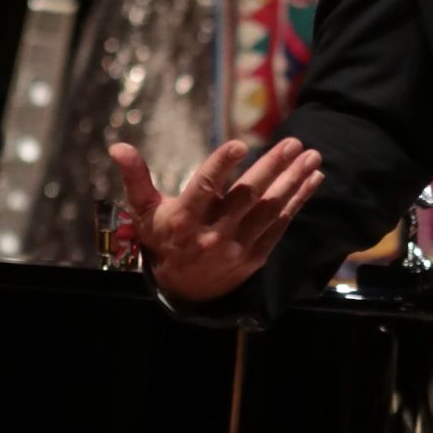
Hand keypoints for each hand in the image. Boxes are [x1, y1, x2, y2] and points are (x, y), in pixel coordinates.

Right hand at [109, 137, 322, 304]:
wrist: (183, 290)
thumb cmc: (163, 239)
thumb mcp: (146, 212)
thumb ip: (137, 178)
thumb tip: (118, 147)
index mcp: (184, 220)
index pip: (204, 188)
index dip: (221, 166)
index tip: (239, 144)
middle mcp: (212, 234)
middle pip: (246, 196)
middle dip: (272, 168)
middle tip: (294, 143)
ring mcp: (236, 247)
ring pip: (270, 209)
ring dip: (294, 181)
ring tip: (312, 156)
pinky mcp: (255, 256)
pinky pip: (280, 225)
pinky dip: (299, 201)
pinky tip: (314, 179)